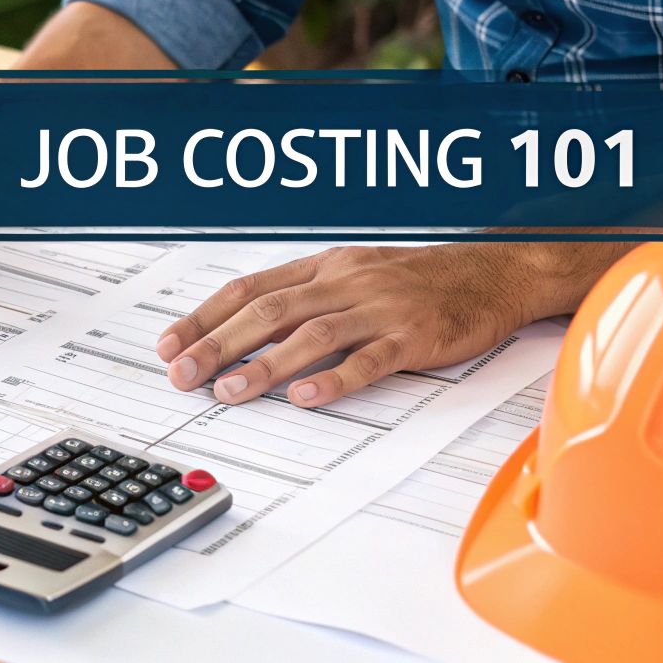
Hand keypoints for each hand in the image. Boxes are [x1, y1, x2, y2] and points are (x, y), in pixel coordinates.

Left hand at [155, 243, 564, 407]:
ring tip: (229, 391)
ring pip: (312, 334)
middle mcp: (344, 282)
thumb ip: (301, 297)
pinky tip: (306, 397)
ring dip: (266, 365)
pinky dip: (336, 378)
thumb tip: (240, 329)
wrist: (491, 273)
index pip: (249, 288)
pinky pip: (370, 359)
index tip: (170, 344)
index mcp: (322, 266)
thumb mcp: (350, 273)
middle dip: (218, 344)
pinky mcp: (414, 337)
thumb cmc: (413, 279)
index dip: (205, 317)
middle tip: (183, 374)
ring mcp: (379, 308)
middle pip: (269, 311)